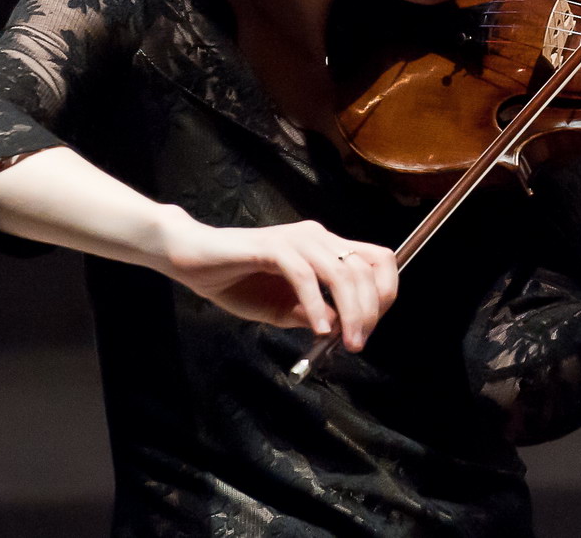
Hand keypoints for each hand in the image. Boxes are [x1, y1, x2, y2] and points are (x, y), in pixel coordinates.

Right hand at [157, 216, 398, 349]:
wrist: (195, 261)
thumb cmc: (237, 281)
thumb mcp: (284, 308)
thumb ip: (314, 314)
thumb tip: (342, 330)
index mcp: (326, 247)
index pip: (378, 260)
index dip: (385, 292)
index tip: (372, 326)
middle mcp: (318, 237)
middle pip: (366, 269)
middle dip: (370, 310)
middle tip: (358, 342)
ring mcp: (297, 239)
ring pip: (342, 272)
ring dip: (350, 311)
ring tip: (344, 340)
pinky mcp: (272, 246)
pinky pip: (304, 275)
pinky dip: (316, 305)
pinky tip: (316, 329)